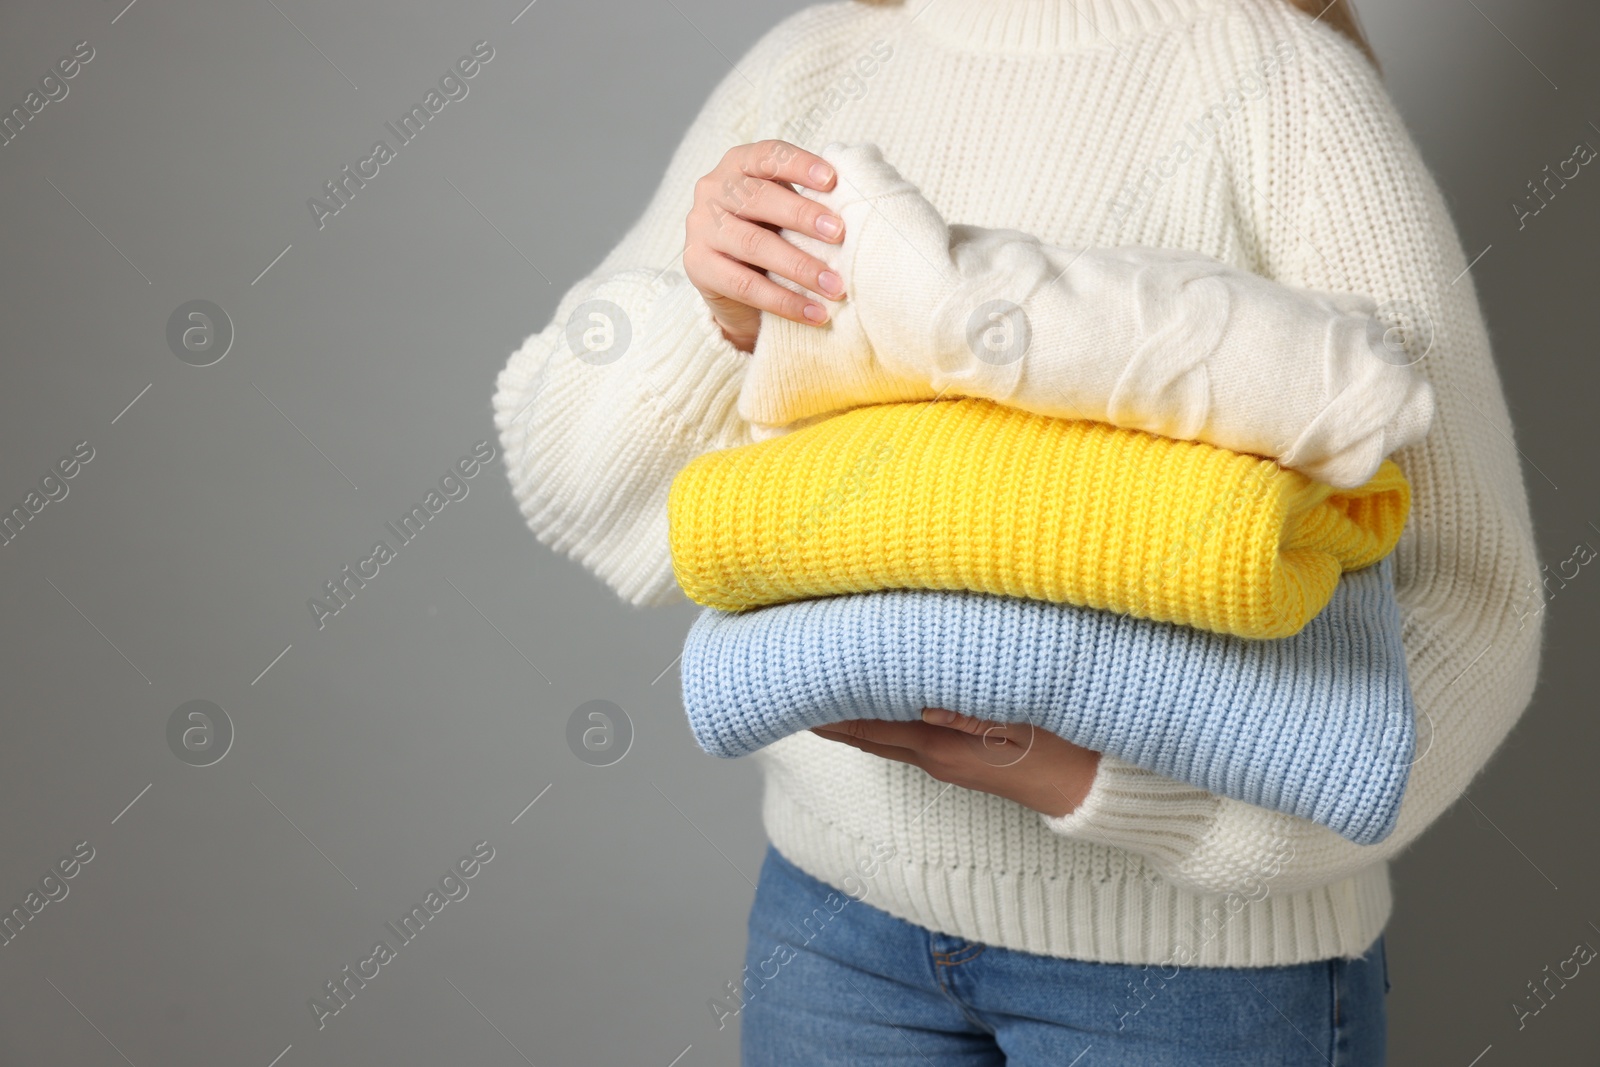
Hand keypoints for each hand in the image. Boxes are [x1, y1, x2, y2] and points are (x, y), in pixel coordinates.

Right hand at [683, 139, 848, 352]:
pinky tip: (815, 313)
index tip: (833, 180)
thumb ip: (811, 197)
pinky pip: (746, 286)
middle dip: (803, 216)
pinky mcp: (697, 267)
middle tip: (839, 234)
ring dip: (799, 266)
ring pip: (753, 245)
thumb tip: (863, 200)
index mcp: (738, 164)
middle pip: (759, 198)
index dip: (800, 165)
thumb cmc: (772, 233)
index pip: (769, 155)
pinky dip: (784, 302)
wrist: (733, 283)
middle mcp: (713, 190)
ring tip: (834, 285)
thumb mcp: (786, 208)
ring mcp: (700, 228)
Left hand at [809, 709, 1102, 817]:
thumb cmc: (1060, 748)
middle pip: (866, 736)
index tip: (800, 693)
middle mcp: (934, 757)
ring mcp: (943, 762)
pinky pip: (902, 739)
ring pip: (882, 738)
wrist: (1084, 791)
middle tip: (791, 690)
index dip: (834, 713)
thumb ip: (975, 713)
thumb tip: (928, 706)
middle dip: (829, 717)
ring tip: (816, 698)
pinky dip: (877, 723)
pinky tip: (869, 708)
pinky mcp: (955, 761)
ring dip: (850, 720)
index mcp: (943, 746)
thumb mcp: (1023, 722)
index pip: (873, 727)